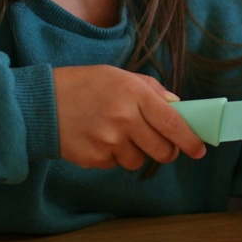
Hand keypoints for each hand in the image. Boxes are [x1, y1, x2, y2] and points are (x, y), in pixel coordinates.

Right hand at [52, 65, 205, 169]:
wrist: (42, 103)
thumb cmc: (84, 85)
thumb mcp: (120, 76)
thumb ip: (152, 91)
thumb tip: (179, 108)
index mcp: (134, 93)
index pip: (173, 122)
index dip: (190, 139)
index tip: (199, 149)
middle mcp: (124, 118)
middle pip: (162, 149)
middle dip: (166, 151)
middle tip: (160, 146)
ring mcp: (109, 141)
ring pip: (139, 161)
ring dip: (135, 152)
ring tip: (116, 134)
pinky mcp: (95, 158)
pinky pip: (116, 165)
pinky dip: (113, 156)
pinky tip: (98, 138)